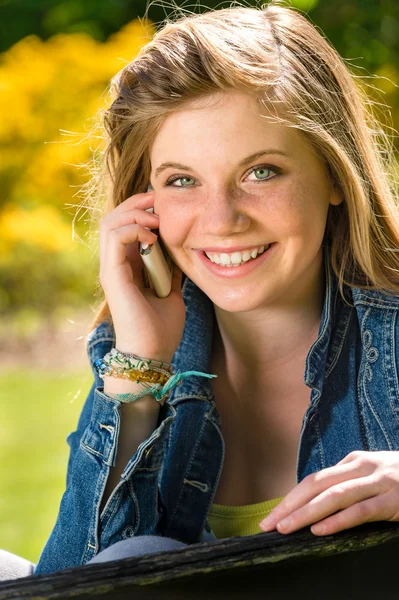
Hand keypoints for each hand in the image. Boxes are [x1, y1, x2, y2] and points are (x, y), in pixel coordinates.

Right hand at [99, 190, 185, 362]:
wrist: (152, 355)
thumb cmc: (162, 329)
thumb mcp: (172, 292)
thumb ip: (171, 271)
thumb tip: (182, 252)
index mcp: (128, 267)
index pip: (126, 225)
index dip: (143, 209)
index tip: (167, 205)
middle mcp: (116, 265)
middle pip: (115, 218)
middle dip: (138, 203)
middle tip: (160, 199)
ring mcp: (111, 269)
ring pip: (110, 223)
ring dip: (135, 212)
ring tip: (157, 217)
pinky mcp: (112, 275)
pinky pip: (114, 237)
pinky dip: (133, 228)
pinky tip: (153, 235)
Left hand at [259, 451, 398, 535]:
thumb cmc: (398, 480)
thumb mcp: (370, 476)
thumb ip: (346, 484)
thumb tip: (314, 503)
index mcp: (351, 463)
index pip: (312, 480)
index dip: (289, 499)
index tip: (270, 518)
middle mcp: (360, 468)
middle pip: (316, 485)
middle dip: (289, 506)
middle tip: (268, 525)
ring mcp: (377, 482)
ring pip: (334, 496)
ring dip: (306, 513)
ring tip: (286, 528)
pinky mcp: (393, 500)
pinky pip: (361, 510)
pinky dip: (339, 520)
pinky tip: (321, 530)